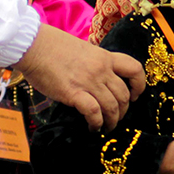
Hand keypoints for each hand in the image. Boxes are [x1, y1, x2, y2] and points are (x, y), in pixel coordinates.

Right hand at [14, 24, 146, 130]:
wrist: (33, 45)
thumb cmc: (53, 47)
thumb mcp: (83, 50)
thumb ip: (94, 64)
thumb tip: (97, 81)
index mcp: (105, 57)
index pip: (135, 69)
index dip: (139, 85)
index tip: (135, 95)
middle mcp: (101, 70)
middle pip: (123, 95)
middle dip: (123, 110)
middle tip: (116, 117)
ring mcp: (89, 82)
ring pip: (112, 106)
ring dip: (112, 121)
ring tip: (106, 127)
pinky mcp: (73, 93)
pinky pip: (94, 112)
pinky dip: (96, 123)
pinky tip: (92, 127)